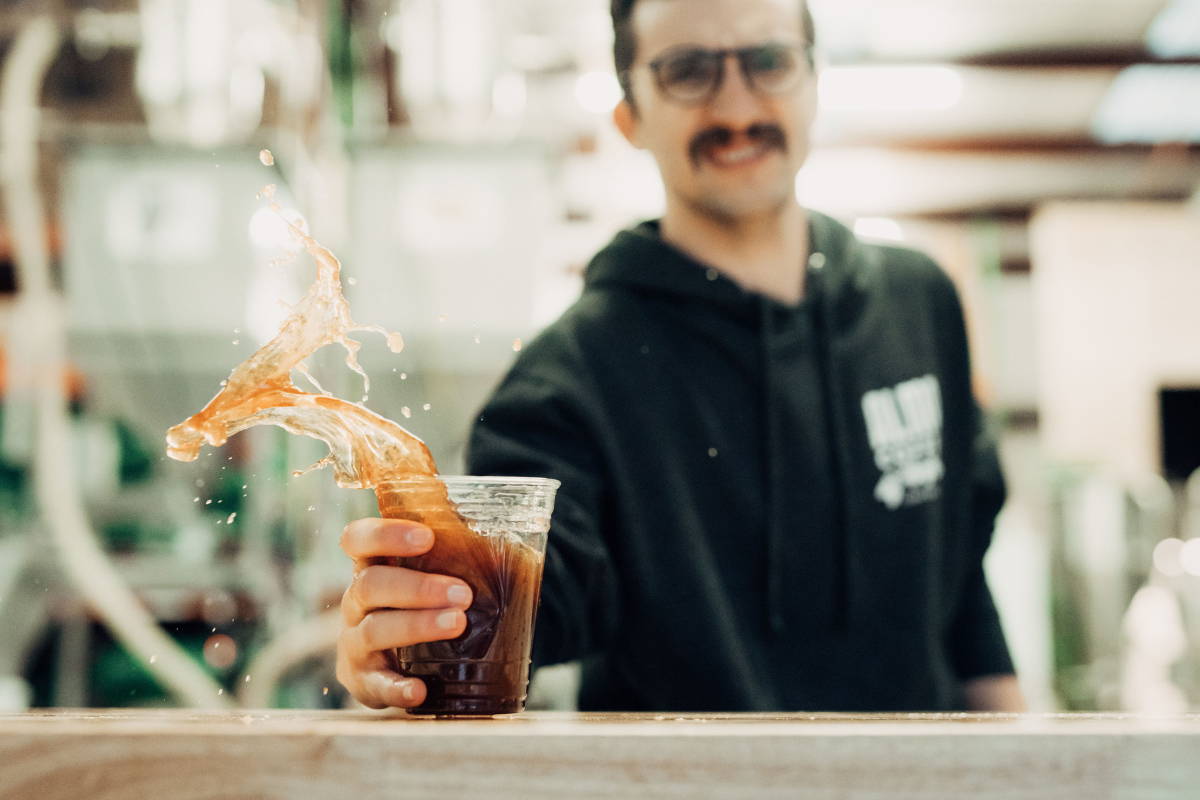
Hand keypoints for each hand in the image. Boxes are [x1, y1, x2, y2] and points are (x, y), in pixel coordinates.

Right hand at [336, 518, 472, 708]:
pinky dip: (397, 688)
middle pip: (370, 585)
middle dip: (417, 587)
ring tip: (456, 624)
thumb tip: (518, 548)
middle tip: (462, 593)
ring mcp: (354, 643)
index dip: (385, 534)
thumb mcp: (437, 577)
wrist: (403, 663)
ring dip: (417, 626)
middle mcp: (356, 602)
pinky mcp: (363, 681)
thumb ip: (463, 556)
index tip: (426, 537)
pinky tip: (420, 690)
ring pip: (374, 630)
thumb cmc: (426, 607)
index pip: (358, 538)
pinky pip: (376, 685)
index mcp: (372, 566)